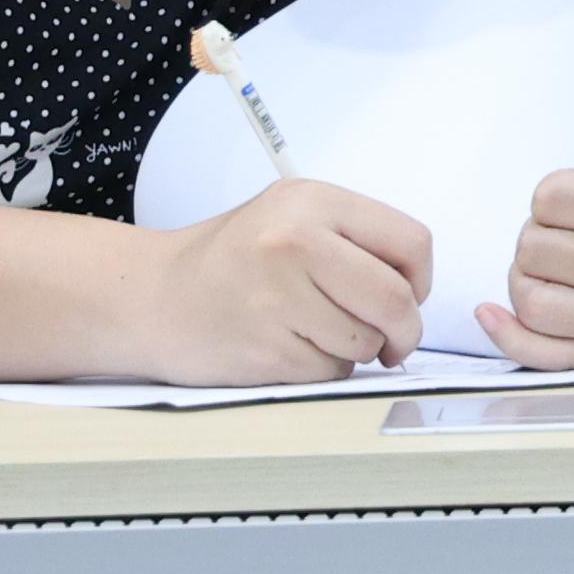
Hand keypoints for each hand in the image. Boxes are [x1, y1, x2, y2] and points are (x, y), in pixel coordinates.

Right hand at [151, 175, 432, 381]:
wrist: (153, 297)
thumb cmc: (233, 260)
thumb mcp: (292, 216)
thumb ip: (355, 240)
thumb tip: (418, 291)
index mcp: (312, 201)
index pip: (412, 242)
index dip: (420, 279)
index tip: (407, 295)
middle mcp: (295, 242)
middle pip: (395, 300)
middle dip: (405, 330)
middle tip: (392, 341)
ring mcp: (277, 298)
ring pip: (366, 342)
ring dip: (356, 350)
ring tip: (313, 331)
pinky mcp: (265, 349)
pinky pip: (330, 372)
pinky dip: (322, 369)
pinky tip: (287, 347)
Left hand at [484, 100, 573, 367]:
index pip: (553, 199)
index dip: (554, 190)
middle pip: (534, 247)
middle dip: (539, 230)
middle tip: (566, 227)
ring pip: (529, 295)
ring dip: (527, 271)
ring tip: (552, 257)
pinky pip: (541, 351)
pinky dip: (508, 334)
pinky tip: (489, 312)